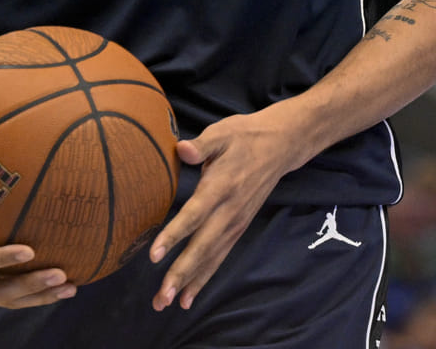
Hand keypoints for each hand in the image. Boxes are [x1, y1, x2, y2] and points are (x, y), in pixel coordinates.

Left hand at [148, 105, 306, 311]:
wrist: (280, 146)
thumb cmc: (244, 136)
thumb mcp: (223, 132)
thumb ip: (202, 145)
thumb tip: (182, 148)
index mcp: (221, 186)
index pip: (195, 214)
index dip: (175, 234)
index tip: (155, 255)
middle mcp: (229, 210)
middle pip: (203, 246)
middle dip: (181, 273)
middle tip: (161, 297)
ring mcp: (236, 222)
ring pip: (211, 258)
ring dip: (190, 282)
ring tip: (168, 304)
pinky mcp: (238, 228)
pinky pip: (219, 257)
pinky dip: (204, 277)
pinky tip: (189, 296)